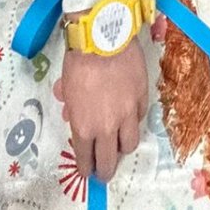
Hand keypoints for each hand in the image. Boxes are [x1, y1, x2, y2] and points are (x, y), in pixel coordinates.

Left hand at [60, 40, 148, 182]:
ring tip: (119, 145)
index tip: (88, 171)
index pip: (86, 160)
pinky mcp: (142, 98)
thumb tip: (70, 114)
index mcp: (84, 127)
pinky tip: (129, 117)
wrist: (103, 37)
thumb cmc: (78, 61)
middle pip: (110, 161)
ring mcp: (128, 114)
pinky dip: (133, 121)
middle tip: (104, 173)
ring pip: (130, 143)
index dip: (87, 169)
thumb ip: (71, 107)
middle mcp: (107, 126)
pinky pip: (140, 118)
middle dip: (106, 171)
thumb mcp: (67, 87)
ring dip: (122, 147)